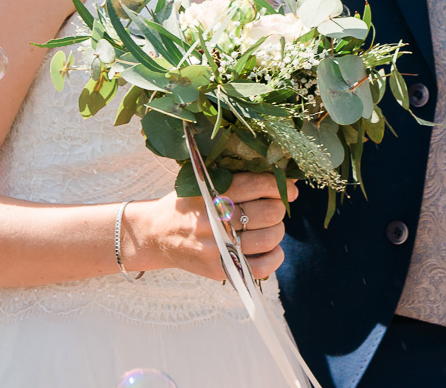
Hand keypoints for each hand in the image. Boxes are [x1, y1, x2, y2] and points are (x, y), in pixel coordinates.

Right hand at [136, 172, 298, 281]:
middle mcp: (215, 219)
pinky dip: (274, 257)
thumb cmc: (187, 204)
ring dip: (277, 231)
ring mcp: (217, 247)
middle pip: (270, 213)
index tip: (289, 189)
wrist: (156, 235)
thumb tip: (286, 176)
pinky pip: (261, 267)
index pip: (259, 185)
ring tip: (269, 227)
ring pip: (270, 238)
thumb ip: (241, 178)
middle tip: (274, 208)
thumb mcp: (205, 182)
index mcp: (213, 191)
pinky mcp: (218, 269)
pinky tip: (270, 249)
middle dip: (279, 208)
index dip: (281, 186)